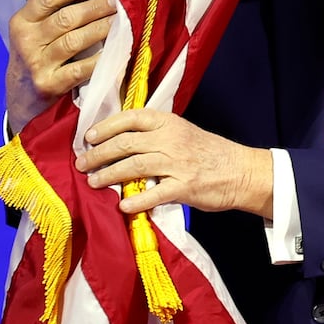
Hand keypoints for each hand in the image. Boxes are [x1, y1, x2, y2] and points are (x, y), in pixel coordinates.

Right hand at [6, 0, 115, 133]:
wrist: (21, 97)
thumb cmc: (35, 55)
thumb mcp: (31, 31)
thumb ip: (49, 10)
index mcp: (21, 23)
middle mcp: (26, 42)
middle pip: (65, 19)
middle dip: (93, 8)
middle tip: (114, 2)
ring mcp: (37, 64)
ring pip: (74, 41)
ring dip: (100, 29)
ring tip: (118, 22)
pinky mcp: (50, 85)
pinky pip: (81, 69)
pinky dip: (100, 59)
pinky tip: (115, 51)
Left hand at [76, 109, 273, 218]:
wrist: (241, 171)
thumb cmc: (209, 152)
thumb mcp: (183, 132)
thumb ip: (155, 135)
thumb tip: (119, 142)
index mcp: (169, 122)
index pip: (131, 118)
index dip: (106, 127)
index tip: (88, 137)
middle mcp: (171, 139)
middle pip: (126, 143)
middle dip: (99, 154)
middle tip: (82, 164)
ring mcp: (178, 163)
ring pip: (135, 166)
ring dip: (109, 175)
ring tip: (93, 183)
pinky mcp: (185, 187)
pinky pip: (155, 193)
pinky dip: (136, 200)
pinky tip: (123, 205)